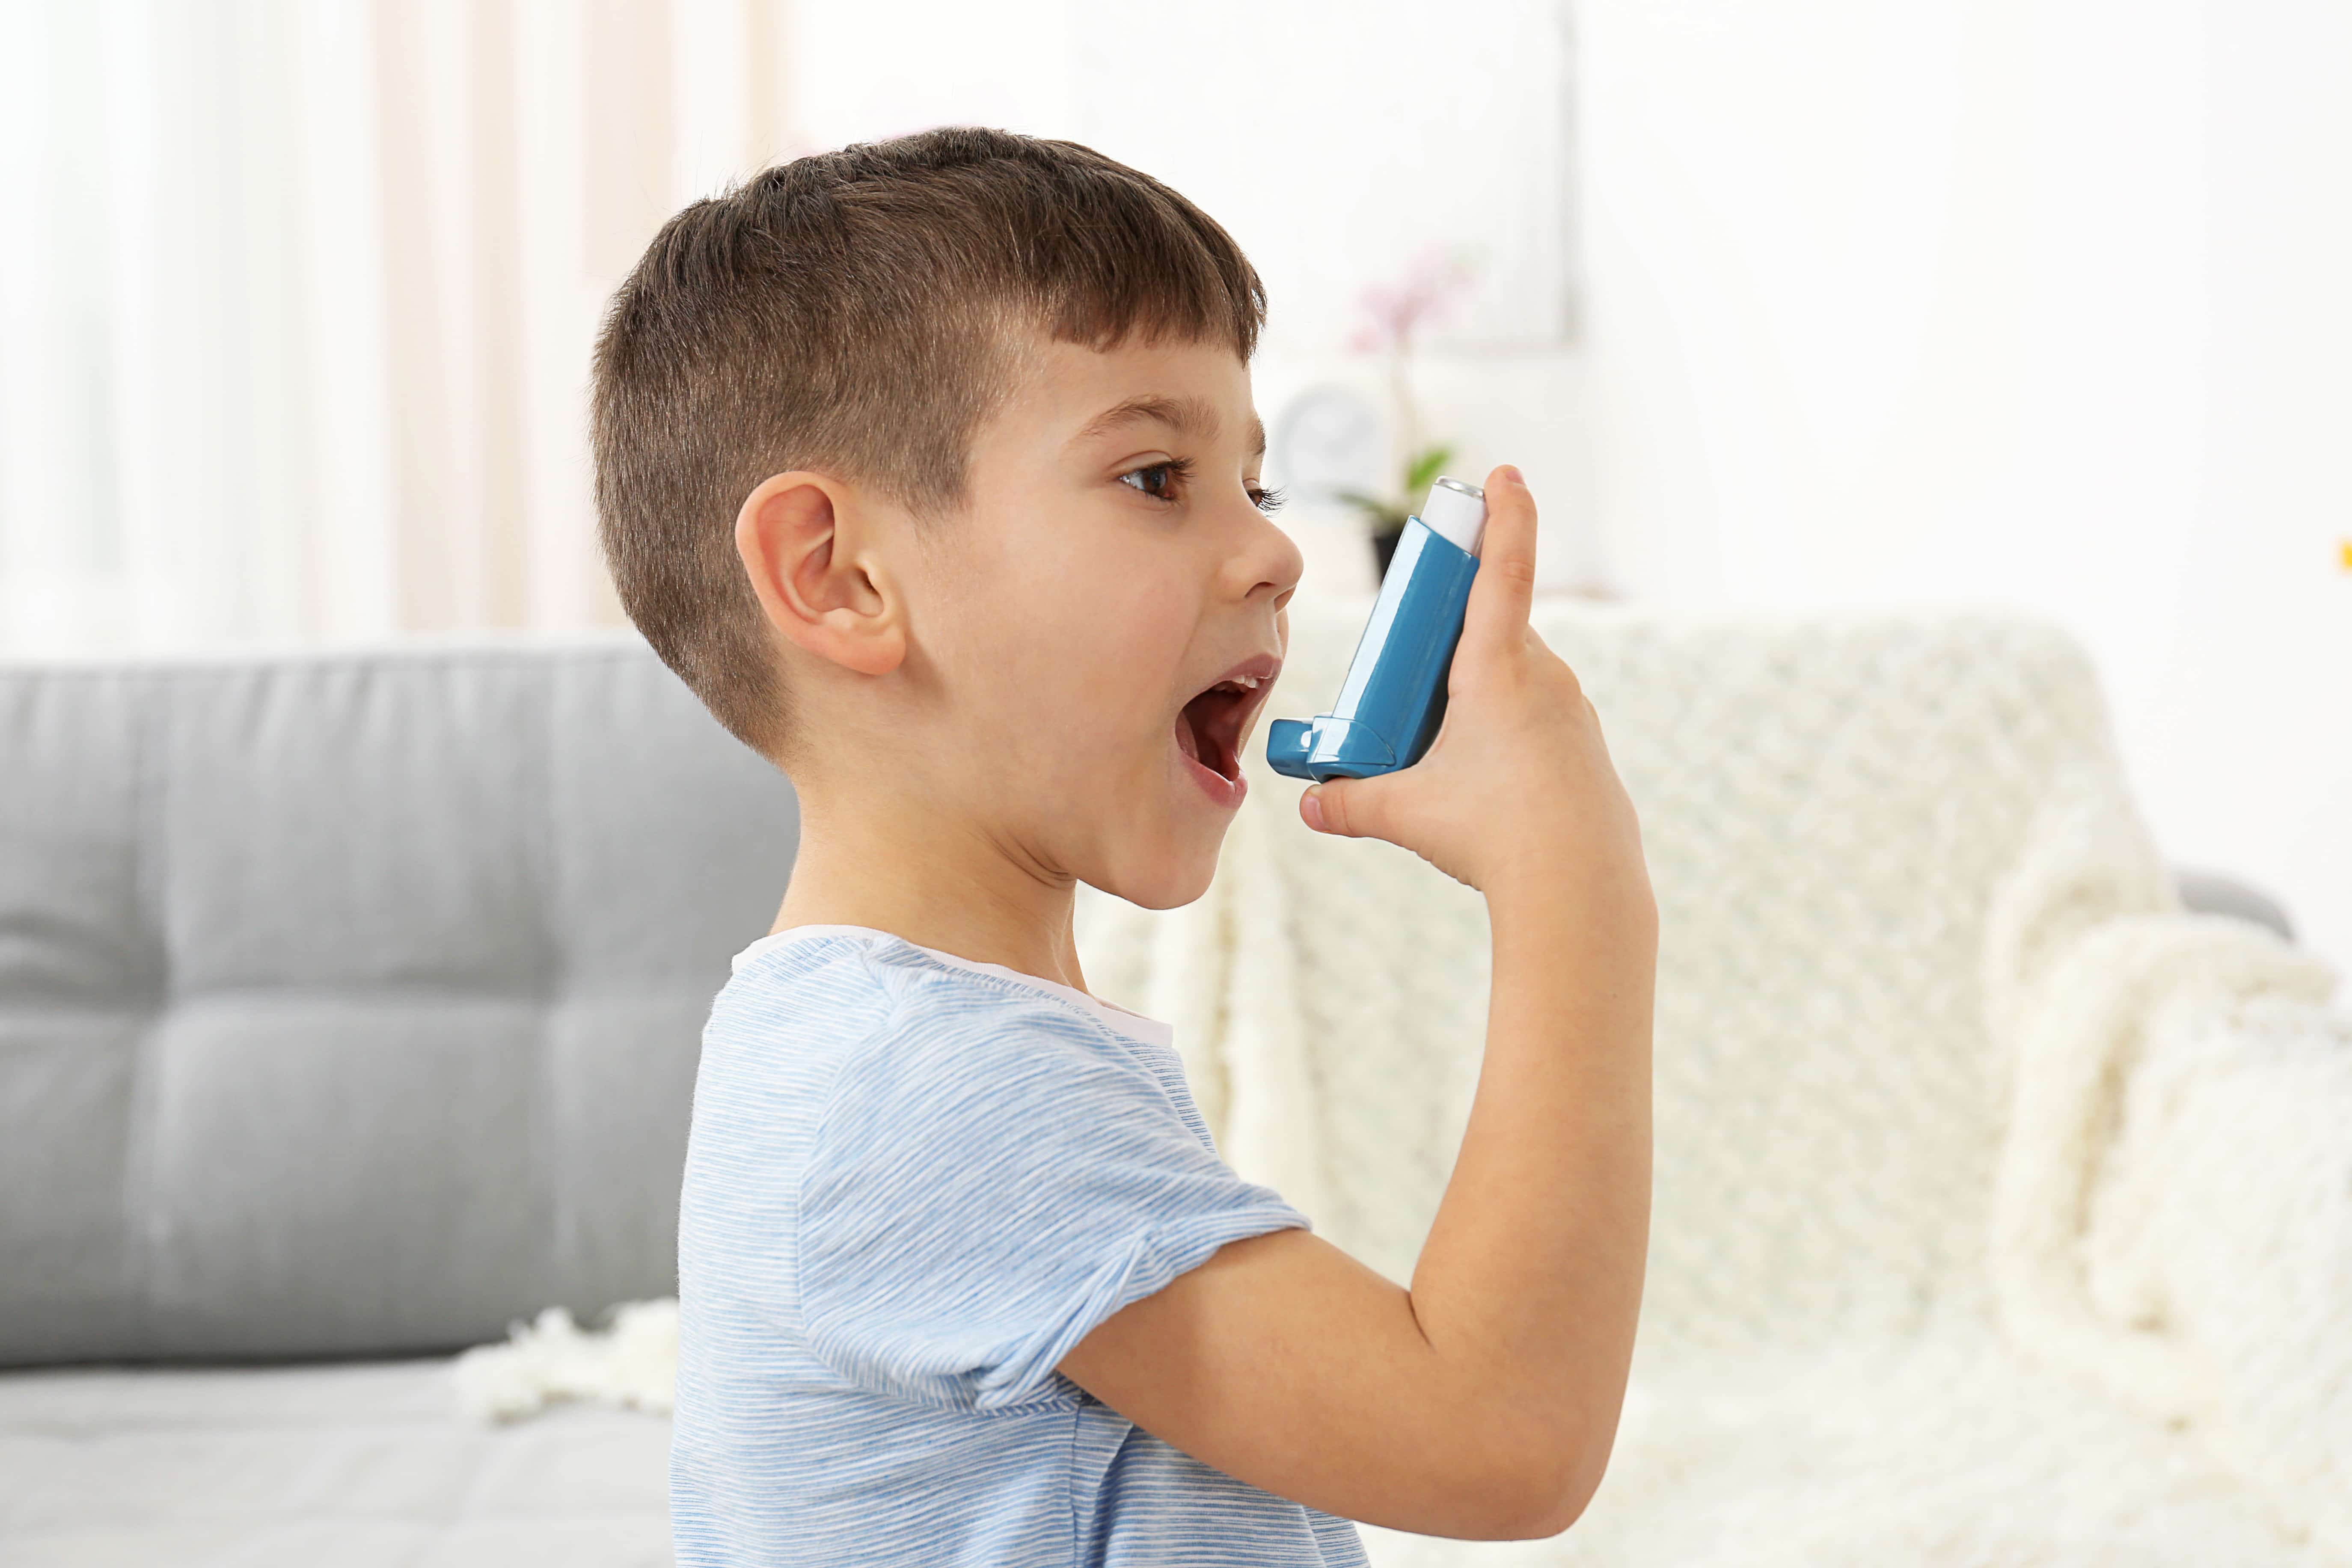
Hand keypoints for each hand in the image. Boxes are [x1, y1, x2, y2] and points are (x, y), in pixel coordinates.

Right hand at [1300, 466, 1644, 903]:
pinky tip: (1492, 784)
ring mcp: (1572, 711)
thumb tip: (1310, 805)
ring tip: (1445, 755)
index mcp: (1500, 667)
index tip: (1506, 473)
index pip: (1503, 568)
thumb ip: (1351, 802)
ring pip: (1518, 678)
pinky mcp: (1585, 747)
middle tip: (1410, 681)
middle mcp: (1544, 676)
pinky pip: (1540, 716)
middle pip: (1494, 631)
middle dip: (1452, 642)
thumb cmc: (1496, 836)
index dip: (1504, 514)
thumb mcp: (1408, 814)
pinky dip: (1509, 730)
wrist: (1580, 889)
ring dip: (1478, 694)